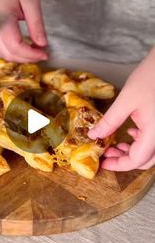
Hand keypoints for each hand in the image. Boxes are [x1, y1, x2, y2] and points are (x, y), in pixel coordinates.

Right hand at [0, 0, 47, 62]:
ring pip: (3, 52)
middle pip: (8, 53)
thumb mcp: (32, 2)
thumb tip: (42, 44)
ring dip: (20, 55)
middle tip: (42, 54)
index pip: (15, 46)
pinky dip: (15, 50)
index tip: (44, 54)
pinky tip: (27, 45)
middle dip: (26, 58)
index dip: (30, 54)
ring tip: (36, 50)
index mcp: (1, 18)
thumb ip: (36, 25)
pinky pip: (2, 45)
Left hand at [88, 48, 154, 170]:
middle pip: (145, 160)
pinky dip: (142, 142)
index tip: (102, 162)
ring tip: (116, 144)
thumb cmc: (150, 78)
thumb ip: (109, 122)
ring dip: (133, 151)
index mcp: (154, 134)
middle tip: (107, 153)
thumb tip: (93, 135)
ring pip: (150, 152)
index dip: (117, 164)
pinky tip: (132, 132)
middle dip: (124, 159)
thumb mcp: (125, 101)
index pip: (136, 160)